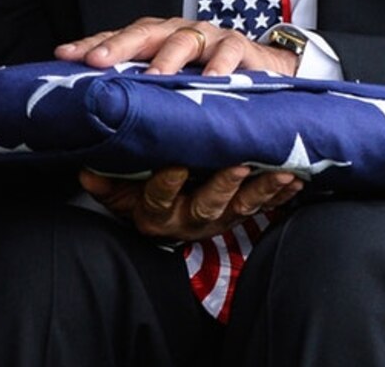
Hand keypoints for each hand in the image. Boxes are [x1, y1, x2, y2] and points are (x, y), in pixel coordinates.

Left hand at [56, 17, 298, 76]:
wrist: (260, 66)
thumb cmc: (204, 74)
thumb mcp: (169, 80)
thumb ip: (139, 88)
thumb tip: (97, 108)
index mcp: (154, 37)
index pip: (117, 37)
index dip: (91, 45)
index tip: (64, 55)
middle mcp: (176, 31)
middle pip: (143, 33)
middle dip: (118, 46)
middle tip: (97, 62)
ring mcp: (207, 36)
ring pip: (183, 41)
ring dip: (166, 60)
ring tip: (153, 79)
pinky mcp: (238, 46)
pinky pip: (228, 53)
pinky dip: (220, 66)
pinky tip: (212, 80)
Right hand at [80, 165, 302, 242]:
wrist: (163, 220)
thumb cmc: (139, 196)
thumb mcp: (117, 193)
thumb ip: (104, 184)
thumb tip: (87, 171)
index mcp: (156, 212)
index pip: (160, 198)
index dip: (168, 183)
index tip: (176, 164)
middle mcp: (189, 219)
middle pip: (207, 205)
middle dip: (224, 185)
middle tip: (238, 164)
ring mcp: (218, 218)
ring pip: (242, 207)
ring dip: (263, 190)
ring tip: (282, 173)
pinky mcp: (240, 214)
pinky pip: (264, 207)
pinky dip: (281, 193)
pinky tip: (297, 179)